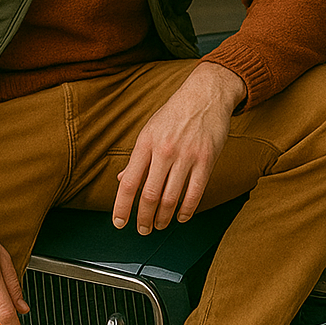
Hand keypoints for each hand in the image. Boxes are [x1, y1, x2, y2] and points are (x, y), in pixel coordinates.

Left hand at [112, 61, 245, 235]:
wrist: (205, 94)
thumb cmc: (175, 113)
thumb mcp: (149, 130)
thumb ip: (137, 158)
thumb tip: (122, 181)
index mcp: (146, 143)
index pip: (129, 182)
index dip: (122, 206)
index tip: (119, 222)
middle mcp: (164, 150)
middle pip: (149, 194)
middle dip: (144, 218)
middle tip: (143, 230)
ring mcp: (186, 156)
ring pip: (171, 197)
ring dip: (163, 218)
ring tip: (160, 225)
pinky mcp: (206, 159)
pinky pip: (195, 192)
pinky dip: (186, 210)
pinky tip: (180, 216)